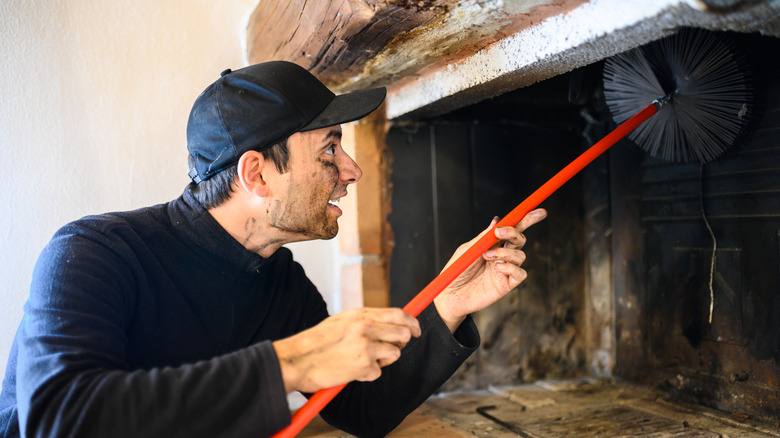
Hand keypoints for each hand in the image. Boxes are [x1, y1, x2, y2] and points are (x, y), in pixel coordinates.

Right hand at [272, 307, 420, 393]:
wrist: (297, 360)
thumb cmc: (317, 342)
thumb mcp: (341, 322)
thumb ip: (364, 321)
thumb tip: (389, 322)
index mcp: (360, 314)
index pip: (397, 313)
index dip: (411, 322)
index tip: (416, 330)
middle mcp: (365, 327)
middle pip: (403, 333)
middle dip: (402, 343)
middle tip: (390, 349)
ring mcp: (366, 346)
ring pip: (395, 354)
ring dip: (383, 360)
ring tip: (363, 360)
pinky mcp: (364, 366)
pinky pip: (379, 372)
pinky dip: (367, 374)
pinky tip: (351, 370)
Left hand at [433, 208, 546, 332]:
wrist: (451, 295)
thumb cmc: (457, 271)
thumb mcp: (468, 250)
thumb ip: (484, 237)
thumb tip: (497, 221)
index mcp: (493, 244)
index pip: (513, 228)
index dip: (527, 219)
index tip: (538, 212)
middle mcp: (502, 255)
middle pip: (520, 239)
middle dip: (514, 232)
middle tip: (499, 233)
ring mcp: (506, 269)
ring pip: (520, 255)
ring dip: (505, 252)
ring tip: (487, 256)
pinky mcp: (507, 284)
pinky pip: (520, 273)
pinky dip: (511, 267)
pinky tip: (498, 267)